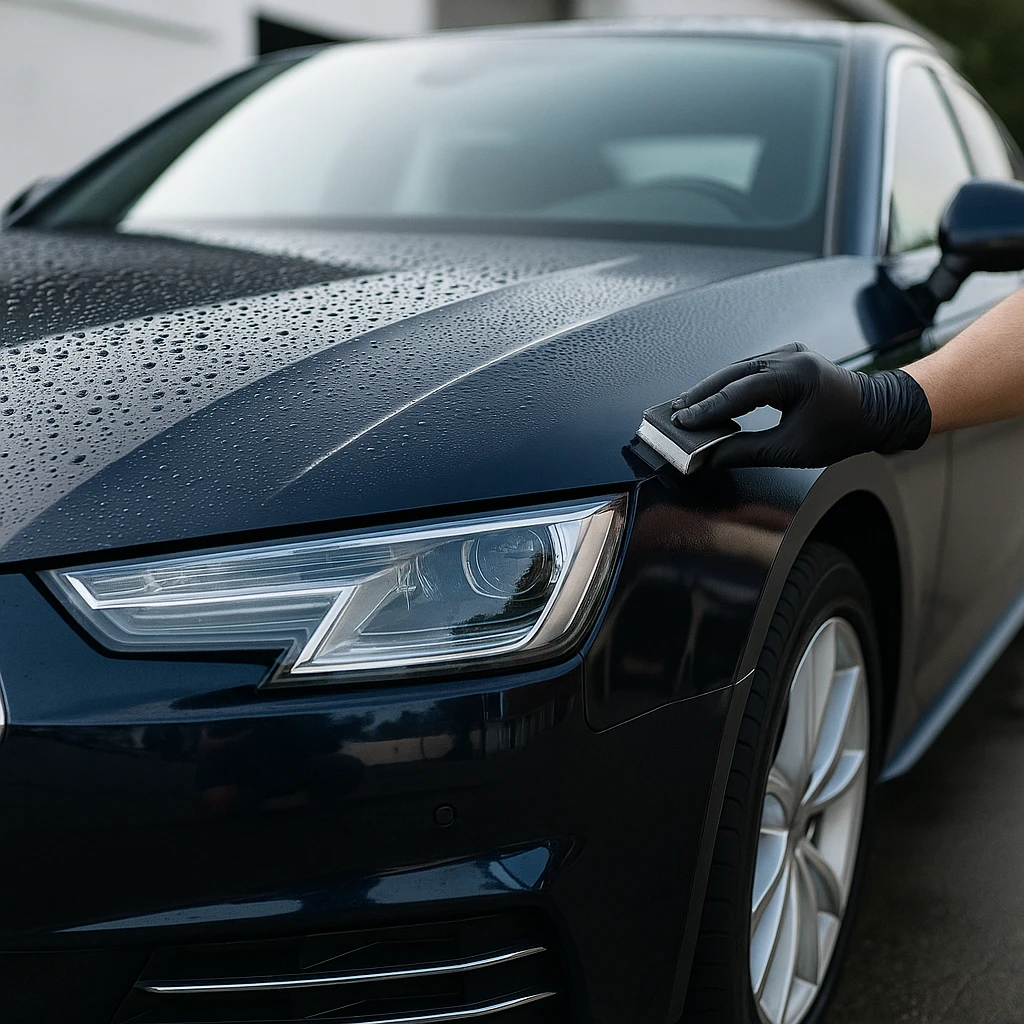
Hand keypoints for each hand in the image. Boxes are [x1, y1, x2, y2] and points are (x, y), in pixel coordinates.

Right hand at [671, 343, 931, 469]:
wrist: (881, 410)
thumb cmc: (844, 430)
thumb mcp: (793, 450)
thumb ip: (747, 451)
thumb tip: (713, 456)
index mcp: (794, 376)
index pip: (737, 393)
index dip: (706, 409)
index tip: (681, 422)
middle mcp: (790, 357)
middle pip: (731, 374)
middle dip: (701, 394)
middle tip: (674, 412)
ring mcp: (789, 353)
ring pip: (738, 369)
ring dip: (711, 388)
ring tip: (686, 406)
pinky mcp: (789, 357)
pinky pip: (750, 368)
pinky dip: (729, 383)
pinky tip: (713, 396)